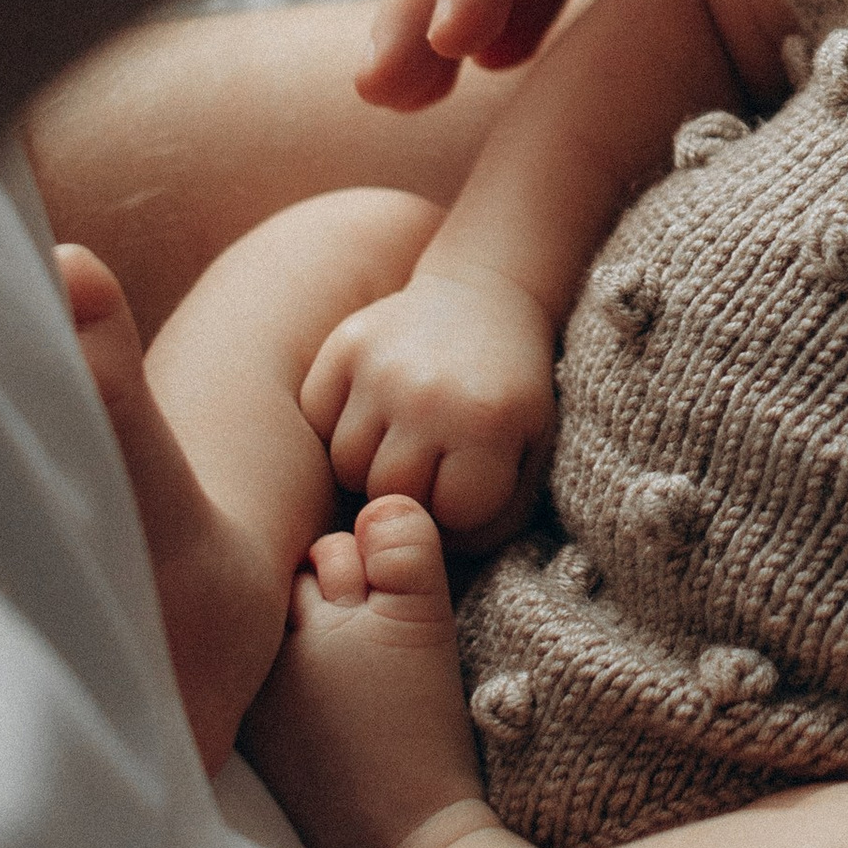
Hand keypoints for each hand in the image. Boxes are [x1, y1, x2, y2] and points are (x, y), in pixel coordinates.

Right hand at [299, 269, 558, 548]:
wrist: (487, 294)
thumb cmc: (509, 390)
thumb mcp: (532, 451)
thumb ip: (497, 515)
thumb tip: (435, 553)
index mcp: (488, 423)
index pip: (449, 515)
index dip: (457, 511)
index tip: (468, 483)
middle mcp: (430, 395)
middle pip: (387, 495)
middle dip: (408, 493)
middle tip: (430, 463)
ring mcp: (382, 367)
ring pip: (345, 465)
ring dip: (369, 464)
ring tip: (402, 438)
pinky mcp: (346, 343)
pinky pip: (315, 418)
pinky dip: (335, 424)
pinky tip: (371, 409)